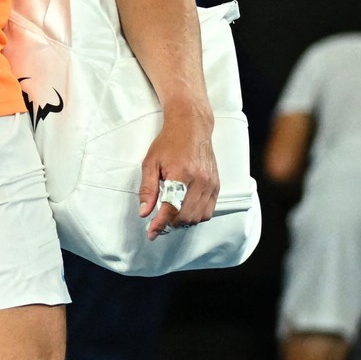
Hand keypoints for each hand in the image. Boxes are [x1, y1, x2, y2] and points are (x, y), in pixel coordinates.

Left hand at [139, 109, 217, 240]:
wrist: (191, 127)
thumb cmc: (170, 142)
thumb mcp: (151, 163)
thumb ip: (147, 189)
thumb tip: (144, 212)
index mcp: (182, 174)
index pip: (171, 209)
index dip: (160, 224)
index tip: (152, 233)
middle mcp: (200, 181)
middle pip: (186, 216)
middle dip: (170, 224)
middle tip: (159, 222)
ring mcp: (210, 183)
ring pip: (198, 216)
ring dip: (183, 221)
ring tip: (171, 215)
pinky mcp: (216, 184)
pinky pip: (209, 210)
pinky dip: (196, 215)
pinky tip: (186, 209)